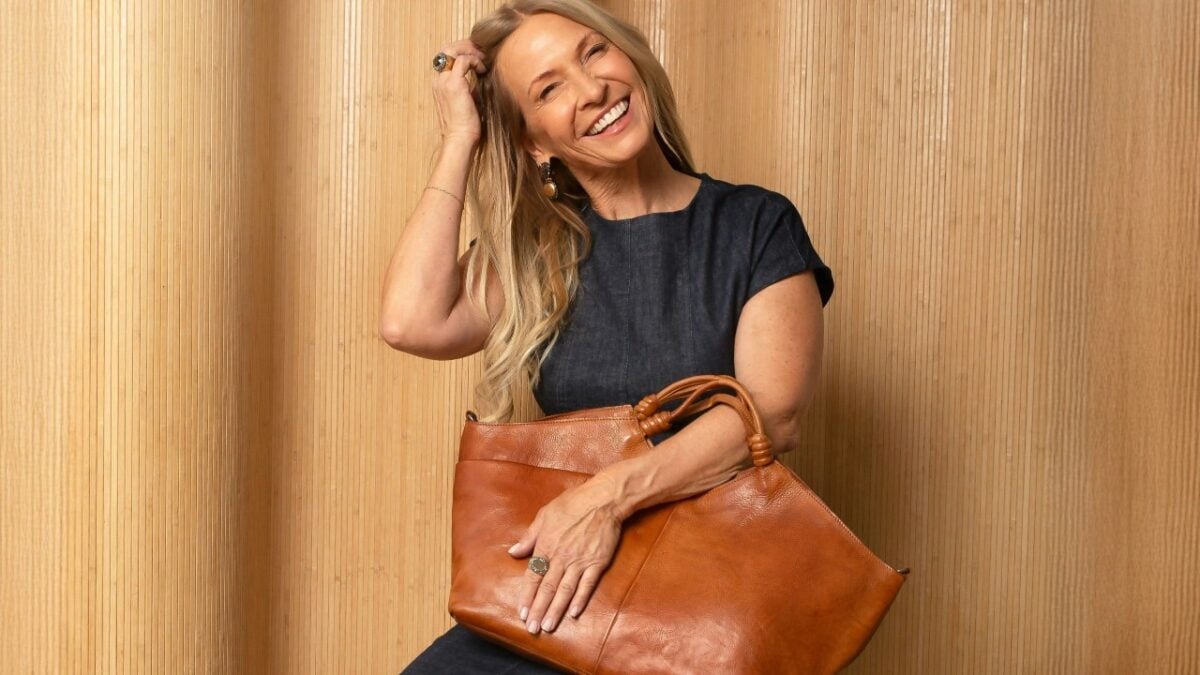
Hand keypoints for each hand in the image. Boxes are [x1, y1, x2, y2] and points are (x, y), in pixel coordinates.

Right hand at [431, 39, 487, 142]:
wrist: (460, 140)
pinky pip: (463, 60)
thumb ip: (471, 87)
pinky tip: (483, 70)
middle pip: (447, 49)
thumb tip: (485, 77)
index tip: (479, 58)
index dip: (463, 52)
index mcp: (440, 84)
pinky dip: (475, 61)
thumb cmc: (467, 127)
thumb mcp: (469, 102)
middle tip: (482, 52)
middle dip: (466, 46)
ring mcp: (444, 81)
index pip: (447, 58)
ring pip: (452, 50)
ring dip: (470, 50)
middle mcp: (439, 80)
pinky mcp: (454, 84)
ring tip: (484, 59)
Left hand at [507, 475, 624, 633]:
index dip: (527, 596)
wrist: (603, 499)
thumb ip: (529, 537)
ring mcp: (580, 561)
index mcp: (546, 546)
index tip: (522, 613)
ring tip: (549, 626)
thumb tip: (513, 552)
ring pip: (565, 591)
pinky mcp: (597, 563)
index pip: (533, 576)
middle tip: (532, 629)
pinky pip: (587, 585)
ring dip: (556, 610)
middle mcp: (561, 557)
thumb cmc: (572, 504)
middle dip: (539, 610)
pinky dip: (580, 599)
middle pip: (547, 588)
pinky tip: (574, 613)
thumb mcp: (544, 515)